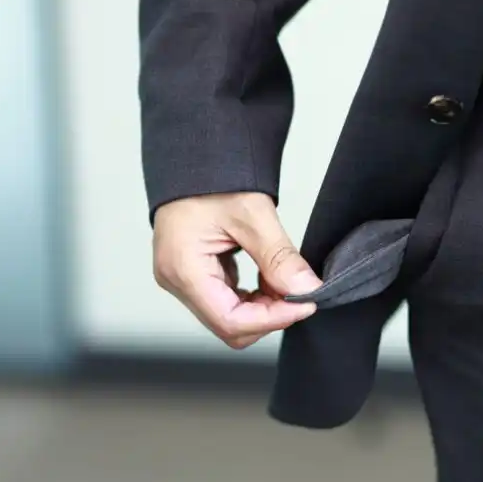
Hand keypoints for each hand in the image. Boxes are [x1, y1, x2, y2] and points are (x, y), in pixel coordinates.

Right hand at [153, 192, 322, 348]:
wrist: (194, 156)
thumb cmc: (210, 176)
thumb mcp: (252, 214)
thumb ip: (280, 257)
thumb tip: (306, 289)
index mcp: (183, 268)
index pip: (230, 320)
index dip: (272, 319)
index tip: (304, 304)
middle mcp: (176, 281)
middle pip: (228, 326)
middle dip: (268, 315)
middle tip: (297, 292)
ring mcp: (181, 280)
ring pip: (228, 318)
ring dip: (262, 307)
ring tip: (283, 279)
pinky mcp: (191, 275)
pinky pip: (225, 302)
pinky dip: (252, 297)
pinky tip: (268, 277)